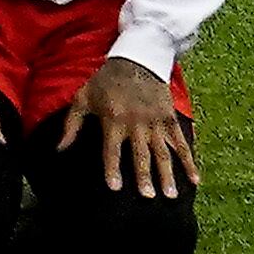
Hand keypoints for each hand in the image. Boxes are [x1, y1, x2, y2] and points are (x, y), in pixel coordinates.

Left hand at [53, 57, 195, 198]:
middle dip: (145, 177)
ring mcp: (157, 121)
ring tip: (172, 195)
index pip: (112, 150)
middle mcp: (137, 123)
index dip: (113, 169)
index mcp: (114, 120)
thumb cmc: (106, 80)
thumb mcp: (82, 98)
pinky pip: (181, 142)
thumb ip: (71, 126)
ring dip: (168, 173)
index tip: (116, 188)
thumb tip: (58, 151)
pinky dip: (189, 160)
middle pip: (142, 154)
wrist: (138, 56)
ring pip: (164, 152)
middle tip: (149, 197)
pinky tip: (194, 177)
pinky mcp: (170, 118)